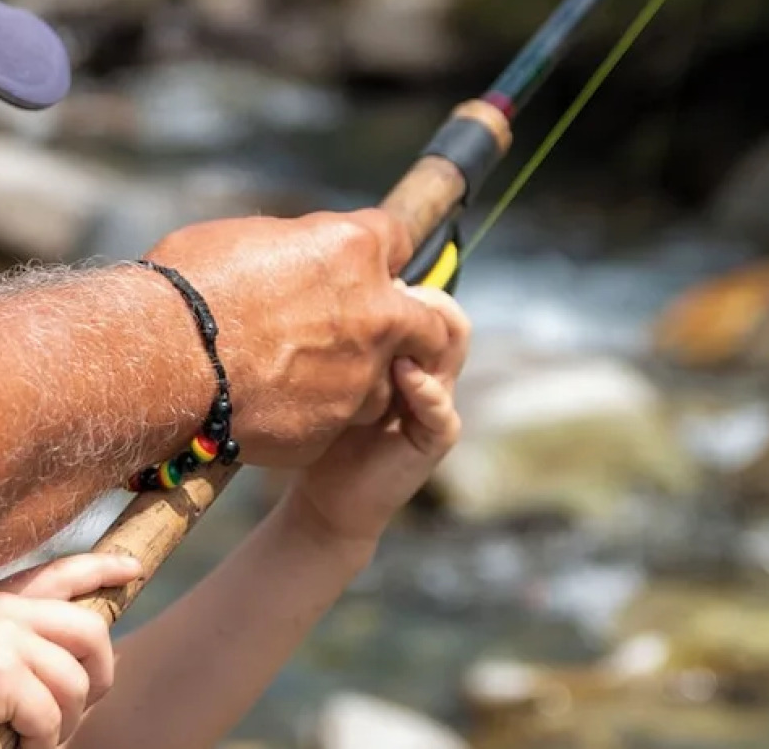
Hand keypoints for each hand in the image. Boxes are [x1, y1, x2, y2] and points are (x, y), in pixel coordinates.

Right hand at [0, 554, 138, 748]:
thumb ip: (12, 638)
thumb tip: (69, 663)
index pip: (64, 569)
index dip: (104, 567)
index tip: (134, 570)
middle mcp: (6, 607)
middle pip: (91, 632)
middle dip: (100, 676)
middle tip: (83, 710)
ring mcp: (4, 637)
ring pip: (74, 684)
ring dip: (65, 724)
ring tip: (39, 741)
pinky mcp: (0, 675)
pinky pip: (50, 716)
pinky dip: (42, 742)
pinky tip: (21, 747)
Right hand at [143, 210, 453, 467]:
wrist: (155, 364)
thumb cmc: (183, 288)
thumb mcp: (241, 241)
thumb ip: (292, 249)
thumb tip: (298, 258)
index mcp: (353, 249)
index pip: (397, 240)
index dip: (378, 255)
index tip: (364, 266)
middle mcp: (374, 312)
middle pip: (425, 319)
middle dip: (407, 323)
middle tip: (376, 329)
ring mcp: (359, 377)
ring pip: (382, 378)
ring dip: (358, 376)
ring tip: (302, 375)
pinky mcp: (335, 428)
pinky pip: (339, 421)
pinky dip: (316, 414)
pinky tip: (274, 405)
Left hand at [287, 285, 468, 544]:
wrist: (325, 495)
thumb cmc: (322, 424)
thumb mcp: (327, 369)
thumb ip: (335, 334)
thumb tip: (316, 278)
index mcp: (409, 349)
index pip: (427, 298)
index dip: (402, 283)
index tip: (364, 275)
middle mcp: (430, 368)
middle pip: (448, 315)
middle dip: (418, 300)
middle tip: (382, 295)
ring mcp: (437, 402)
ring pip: (452, 348)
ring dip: (423, 333)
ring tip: (389, 328)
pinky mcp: (435, 438)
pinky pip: (441, 406)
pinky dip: (423, 387)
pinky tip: (399, 373)